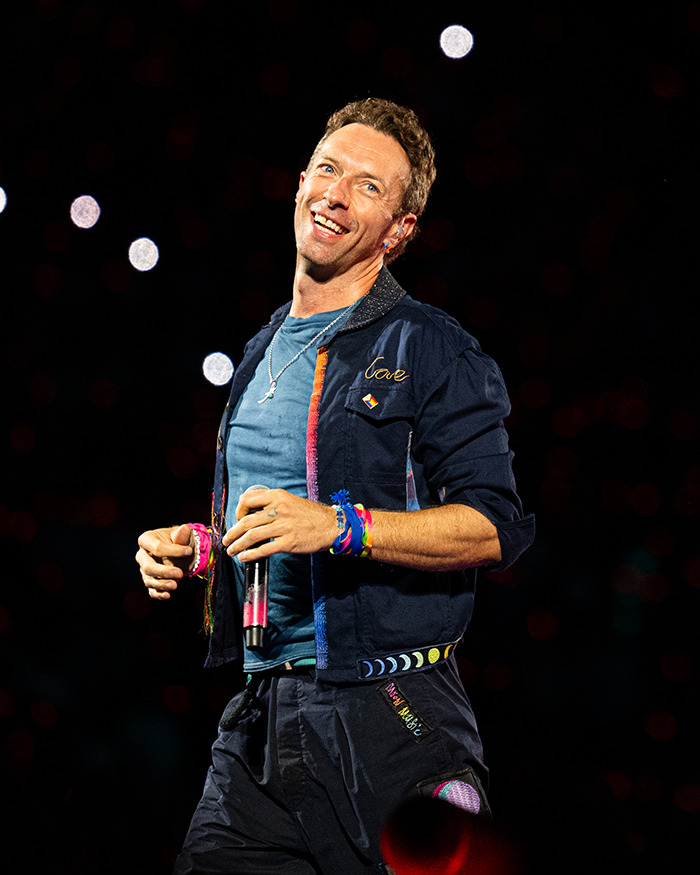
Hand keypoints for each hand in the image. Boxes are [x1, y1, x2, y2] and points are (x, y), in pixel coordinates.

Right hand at [135, 524, 194, 599]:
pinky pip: (152, 590)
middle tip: (180, 574)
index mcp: (146, 540)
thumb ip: (182, 534)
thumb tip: (183, 529)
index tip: (189, 551)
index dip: (173, 551)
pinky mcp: (150, 581)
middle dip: (163, 571)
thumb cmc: (181, 541)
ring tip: (175, 585)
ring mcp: (144, 570)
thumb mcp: (183, 535)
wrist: (182, 552)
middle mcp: (142, 555)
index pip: (156, 547)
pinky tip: (167, 595)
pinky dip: (159, 594)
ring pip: (149, 580)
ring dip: (162, 584)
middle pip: (148, 566)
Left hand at [221, 489, 336, 562]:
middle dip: (232, 532)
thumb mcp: (289, 500)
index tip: (237, 519)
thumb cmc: (310, 514)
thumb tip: (251, 514)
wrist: (331, 525)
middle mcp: (279, 509)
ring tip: (231, 550)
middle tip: (226, 539)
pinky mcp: (289, 542)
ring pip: (252, 536)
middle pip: (247, 521)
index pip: (248, 500)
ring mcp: (284, 526)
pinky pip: (264, 549)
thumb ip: (271, 504)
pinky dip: (251, 554)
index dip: (238, 511)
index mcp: (278, 496)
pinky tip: (244, 557)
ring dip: (237, 544)